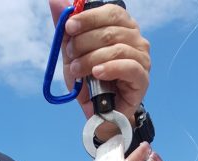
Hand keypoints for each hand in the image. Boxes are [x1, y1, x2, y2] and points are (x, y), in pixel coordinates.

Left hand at [48, 0, 149, 129]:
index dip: (89, 18)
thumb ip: (66, 30)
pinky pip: (128, 67)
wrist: (98, 113)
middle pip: (111, 31)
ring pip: (117, 49)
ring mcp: (142, 59)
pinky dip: (110, 68)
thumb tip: (55, 1)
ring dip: (92, 58)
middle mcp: (135, 40)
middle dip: (85, 42)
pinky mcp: (142, 78)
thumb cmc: (89, 82)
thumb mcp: (72, 54)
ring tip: (77, 70)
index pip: (110, 12)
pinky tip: (97, 73)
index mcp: (122, 27)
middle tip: (71, 54)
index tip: (69, 28)